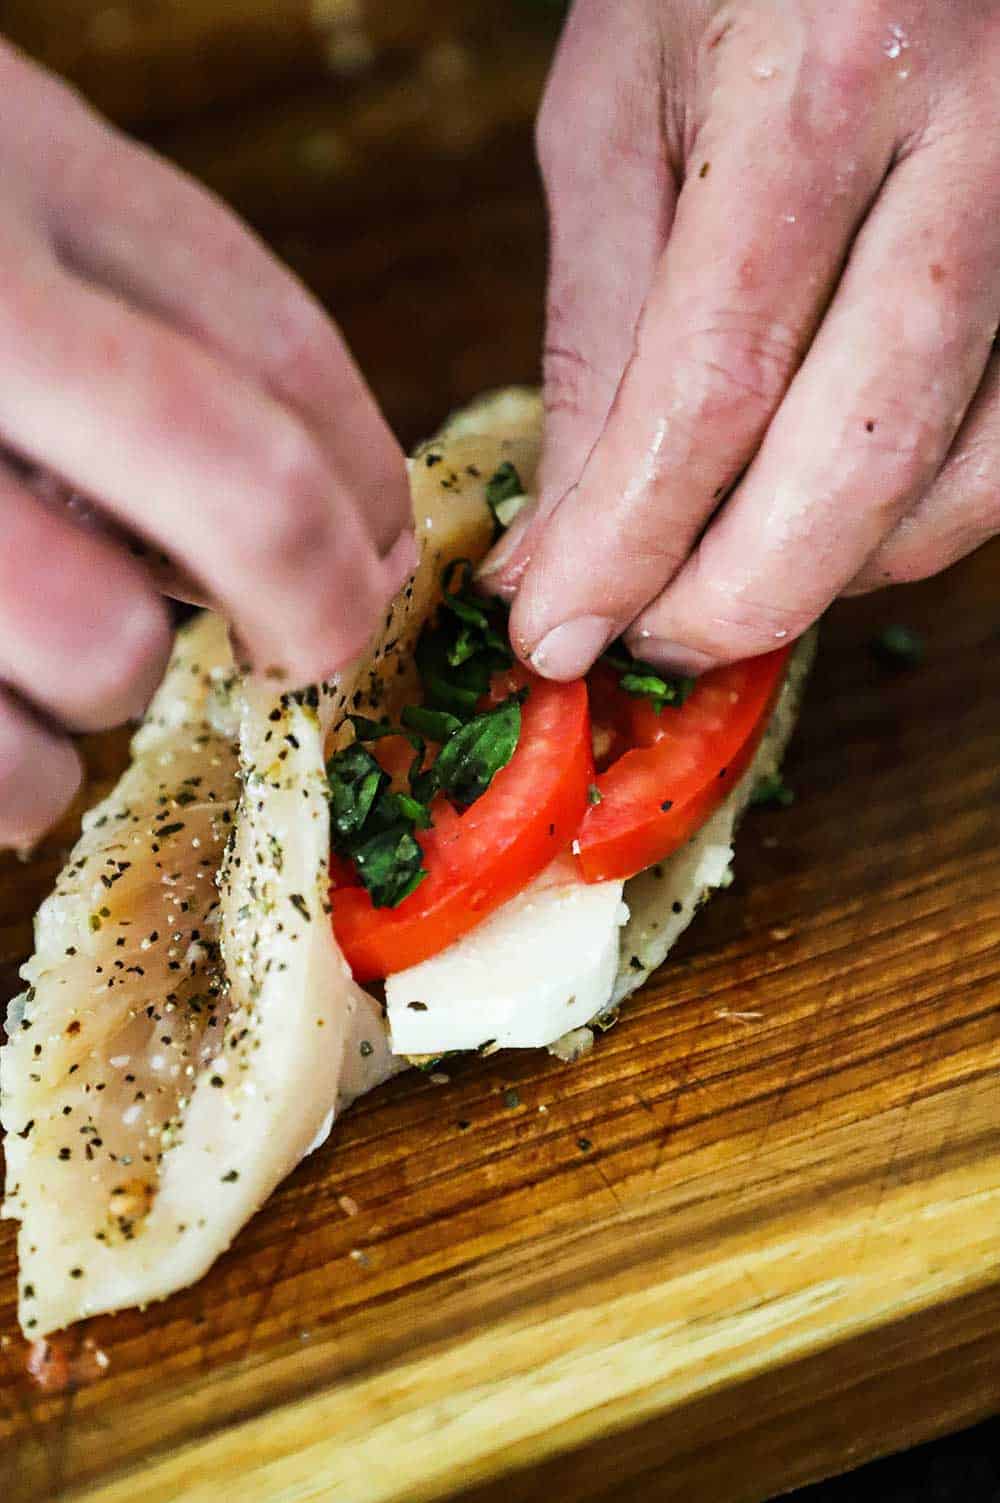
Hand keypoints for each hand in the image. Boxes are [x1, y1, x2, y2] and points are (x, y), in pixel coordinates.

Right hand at [0, 41, 413, 849]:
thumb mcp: (1, 181)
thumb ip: (155, 305)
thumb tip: (350, 515)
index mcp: (7, 161)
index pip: (278, 349)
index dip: (371, 486)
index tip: (381, 556)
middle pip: (238, 489)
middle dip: (318, 601)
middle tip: (304, 648)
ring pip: (101, 651)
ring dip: (114, 686)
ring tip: (56, 643)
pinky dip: (16, 775)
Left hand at [483, 0, 999, 679]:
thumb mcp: (620, 117)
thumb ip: (598, 336)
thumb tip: (558, 542)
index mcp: (824, 79)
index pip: (715, 381)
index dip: (628, 542)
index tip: (556, 633)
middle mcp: (978, 138)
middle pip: (864, 450)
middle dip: (739, 595)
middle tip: (649, 642)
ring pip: (969, 475)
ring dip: (832, 571)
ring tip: (723, 580)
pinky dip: (922, 524)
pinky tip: (833, 522)